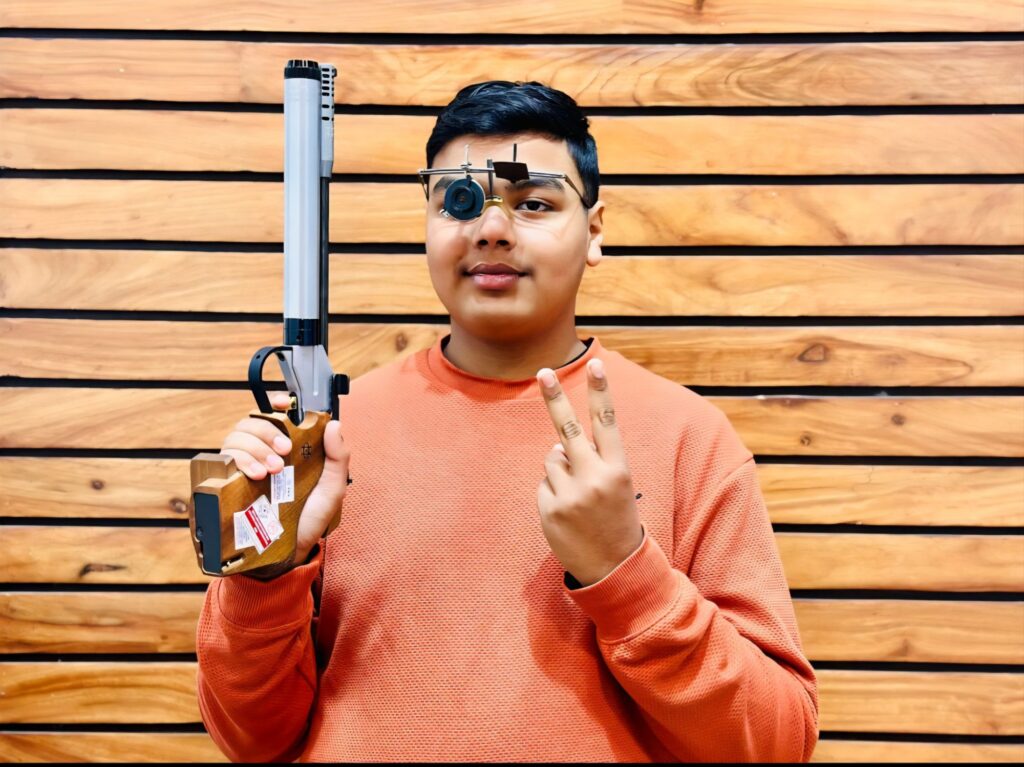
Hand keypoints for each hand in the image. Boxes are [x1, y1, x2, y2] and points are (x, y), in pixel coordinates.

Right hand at [220, 392, 350, 568]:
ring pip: (235, 438)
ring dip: (255, 447)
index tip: (282, 403)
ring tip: (272, 469)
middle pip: (252, 422)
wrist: (288, 555)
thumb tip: (334, 425)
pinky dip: (239, 461)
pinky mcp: (226, 485)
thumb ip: (338, 458)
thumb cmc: (310, 521)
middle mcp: (262, 455)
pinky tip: (256, 474)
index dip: (276, 403)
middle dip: (267, 429)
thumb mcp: (331, 490)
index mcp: (288, 451)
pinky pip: (222, 461)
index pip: (274, 415)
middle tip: (285, 450)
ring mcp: (243, 469)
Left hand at [536, 357, 643, 586]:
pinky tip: (569, 514)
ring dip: (560, 472)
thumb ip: (592, 461)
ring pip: (552, 460)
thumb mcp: (618, 486)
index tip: (596, 362)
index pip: (607, 422)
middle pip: (568, 430)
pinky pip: (544, 485)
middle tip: (543, 372)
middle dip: (556, 398)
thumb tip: (556, 447)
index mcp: (618, 469)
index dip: (601, 391)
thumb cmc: (616, 518)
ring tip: (580, 499)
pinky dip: (552, 493)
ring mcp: (571, 494)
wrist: (615, 569)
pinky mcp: (550, 509)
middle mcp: (595, 478)